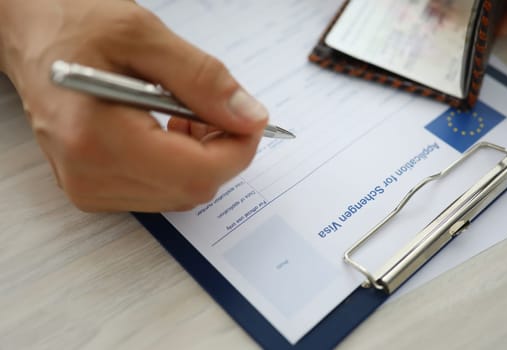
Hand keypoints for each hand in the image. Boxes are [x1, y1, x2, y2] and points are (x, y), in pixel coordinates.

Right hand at [0, 0, 267, 211]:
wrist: (32, 36)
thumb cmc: (75, 25)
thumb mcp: (145, 36)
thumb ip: (204, 80)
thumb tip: (250, 118)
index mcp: (98, 138)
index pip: (198, 173)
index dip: (238, 149)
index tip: (250, 119)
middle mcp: (89, 175)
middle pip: (192, 189)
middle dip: (222, 153)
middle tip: (221, 111)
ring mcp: (87, 187)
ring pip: (179, 195)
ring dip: (201, 159)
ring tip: (188, 115)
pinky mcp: (91, 189)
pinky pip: (158, 192)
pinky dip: (179, 166)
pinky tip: (170, 132)